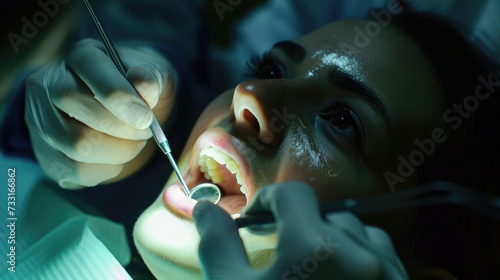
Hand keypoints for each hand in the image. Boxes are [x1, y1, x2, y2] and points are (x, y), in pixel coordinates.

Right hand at [25, 39, 176, 188]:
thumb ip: (150, 78)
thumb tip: (144, 89)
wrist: (126, 109)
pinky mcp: (46, 152)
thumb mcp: (153, 72)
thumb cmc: (138, 87)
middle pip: (82, 112)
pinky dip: (107, 168)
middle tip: (145, 132)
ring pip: (78, 146)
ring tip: (134, 143)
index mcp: (81, 56)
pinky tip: (117, 155)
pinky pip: (77, 170)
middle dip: (124, 130)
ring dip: (119, 152)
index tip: (145, 119)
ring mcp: (42, 120)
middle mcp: (50, 84)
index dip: (121, 99)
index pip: (92, 73)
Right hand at [193, 182, 407, 279]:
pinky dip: (363, 262)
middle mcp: (362, 255)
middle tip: (282, 258)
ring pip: (360, 234)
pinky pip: (384, 258)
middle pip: (327, 214)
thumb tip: (204, 209)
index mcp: (317, 248)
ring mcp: (389, 274)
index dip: (269, 202)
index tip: (256, 221)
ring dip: (335, 244)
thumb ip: (217, 245)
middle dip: (301, 228)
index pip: (294, 195)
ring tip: (313, 274)